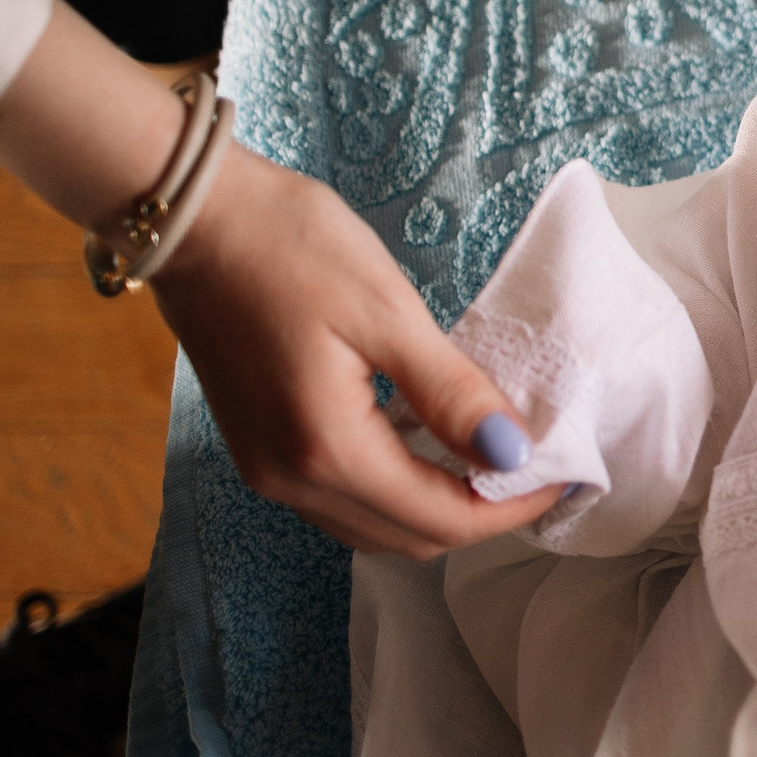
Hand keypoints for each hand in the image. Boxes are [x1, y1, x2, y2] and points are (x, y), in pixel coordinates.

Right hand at [151, 148, 561, 556]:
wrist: (191, 218)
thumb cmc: (290, 247)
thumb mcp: (386, 311)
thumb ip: (449, 392)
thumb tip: (510, 452)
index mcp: (325, 449)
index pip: (439, 518)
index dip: (510, 507)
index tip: (565, 473)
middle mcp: (289, 479)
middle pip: (405, 539)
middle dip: (479, 515)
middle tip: (538, 468)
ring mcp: (266, 469)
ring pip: (371, 527)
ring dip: (436, 508)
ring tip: (494, 460)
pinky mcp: (259, 447)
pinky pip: (341, 500)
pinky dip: (394, 489)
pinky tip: (430, 446)